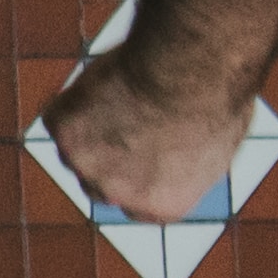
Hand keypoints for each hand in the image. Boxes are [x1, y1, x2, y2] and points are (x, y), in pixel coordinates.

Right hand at [44, 53, 243, 224]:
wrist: (189, 71)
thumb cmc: (215, 100)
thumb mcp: (214, 146)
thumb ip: (180, 165)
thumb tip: (171, 158)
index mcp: (160, 207)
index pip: (135, 204)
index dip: (137, 176)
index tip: (141, 152)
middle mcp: (116, 195)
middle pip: (98, 184)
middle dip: (107, 159)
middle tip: (125, 120)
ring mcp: (83, 163)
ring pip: (76, 148)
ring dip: (91, 128)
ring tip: (126, 94)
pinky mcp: (61, 128)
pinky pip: (61, 115)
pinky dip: (77, 99)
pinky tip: (109, 81)